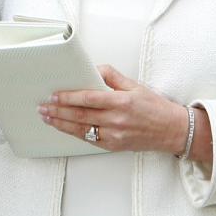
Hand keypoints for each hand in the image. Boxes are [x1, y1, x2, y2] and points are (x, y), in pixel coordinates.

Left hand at [38, 64, 190, 154]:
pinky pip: (89, 139)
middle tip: (43, 107)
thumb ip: (112, 76)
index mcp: (121, 102)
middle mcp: (116, 120)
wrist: (172, 131)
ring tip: (47, 118)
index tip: (54, 95)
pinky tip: (63, 128)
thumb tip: (93, 69)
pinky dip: (74, 133)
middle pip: (80, 115)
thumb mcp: (135, 85)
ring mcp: (114, 135)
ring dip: (61, 124)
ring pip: (80, 129)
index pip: (88, 98)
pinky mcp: (113, 146)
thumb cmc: (155, 107)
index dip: (68, 97)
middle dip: (58, 111)